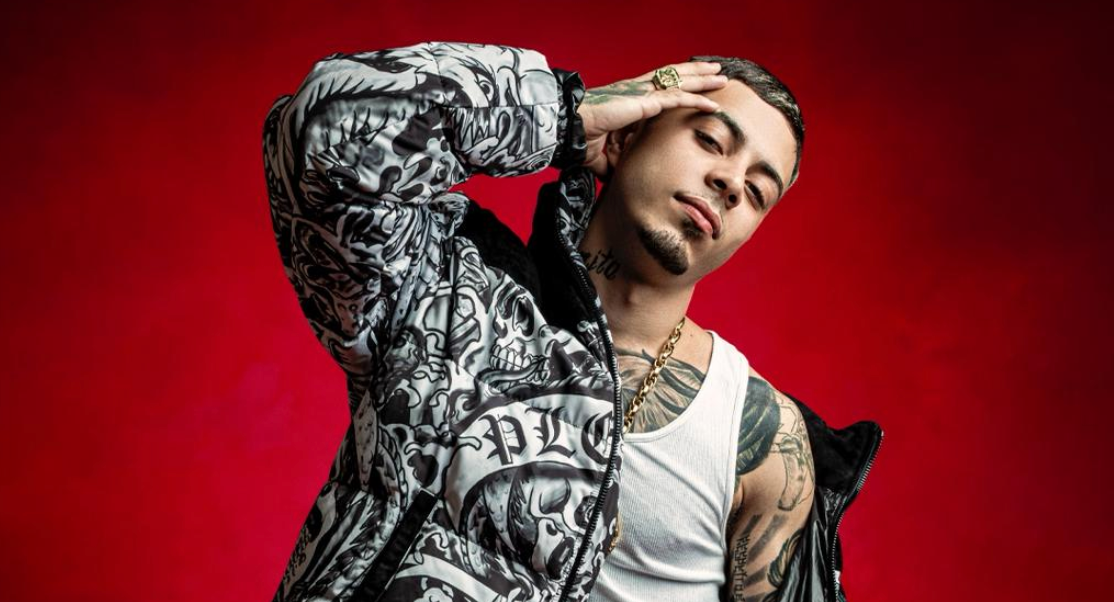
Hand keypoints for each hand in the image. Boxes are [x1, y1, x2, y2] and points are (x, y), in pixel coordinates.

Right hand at [578, 62, 727, 178]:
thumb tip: (620, 180)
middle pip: (672, 76)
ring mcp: (640, 93)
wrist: (571, 129)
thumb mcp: (605, 156)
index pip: (658, 88)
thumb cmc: (581, 139)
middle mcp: (636, 91)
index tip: (693, 85)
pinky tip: (713, 102)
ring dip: (701, 78)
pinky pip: (676, 98)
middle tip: (714, 72)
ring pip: (678, 80)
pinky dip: (696, 100)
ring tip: (720, 75)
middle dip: (694, 73)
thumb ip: (616, 164)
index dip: (676, 84)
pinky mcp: (643, 101)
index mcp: (628, 100)